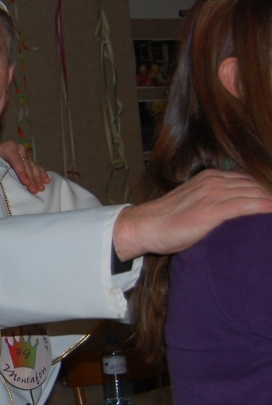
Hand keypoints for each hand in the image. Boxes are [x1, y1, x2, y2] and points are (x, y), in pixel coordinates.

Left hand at [0, 142, 49, 193]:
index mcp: (10, 148)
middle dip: (32, 179)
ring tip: (41, 188)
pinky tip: (47, 180)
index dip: (22, 173)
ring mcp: (25, 153)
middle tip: (36, 190)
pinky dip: (42, 174)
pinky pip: (36, 166)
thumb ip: (0, 168)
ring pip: (33, 167)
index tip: (26, 183)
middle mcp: (19, 149)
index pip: (17, 163)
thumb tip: (7, 181)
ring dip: (38, 178)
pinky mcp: (28, 158)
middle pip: (27, 166)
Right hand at [113, 170, 271, 259]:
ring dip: (270, 203)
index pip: (250, 181)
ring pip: (255, 194)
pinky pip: (247, 206)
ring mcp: (213, 194)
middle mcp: (214, 181)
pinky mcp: (212, 210)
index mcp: (211, 178)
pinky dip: (263, 209)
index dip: (266, 192)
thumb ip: (215, 201)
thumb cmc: (167, 222)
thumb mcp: (194, 203)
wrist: (144, 226)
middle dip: (271, 197)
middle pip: (257, 186)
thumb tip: (236, 214)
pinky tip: (271, 213)